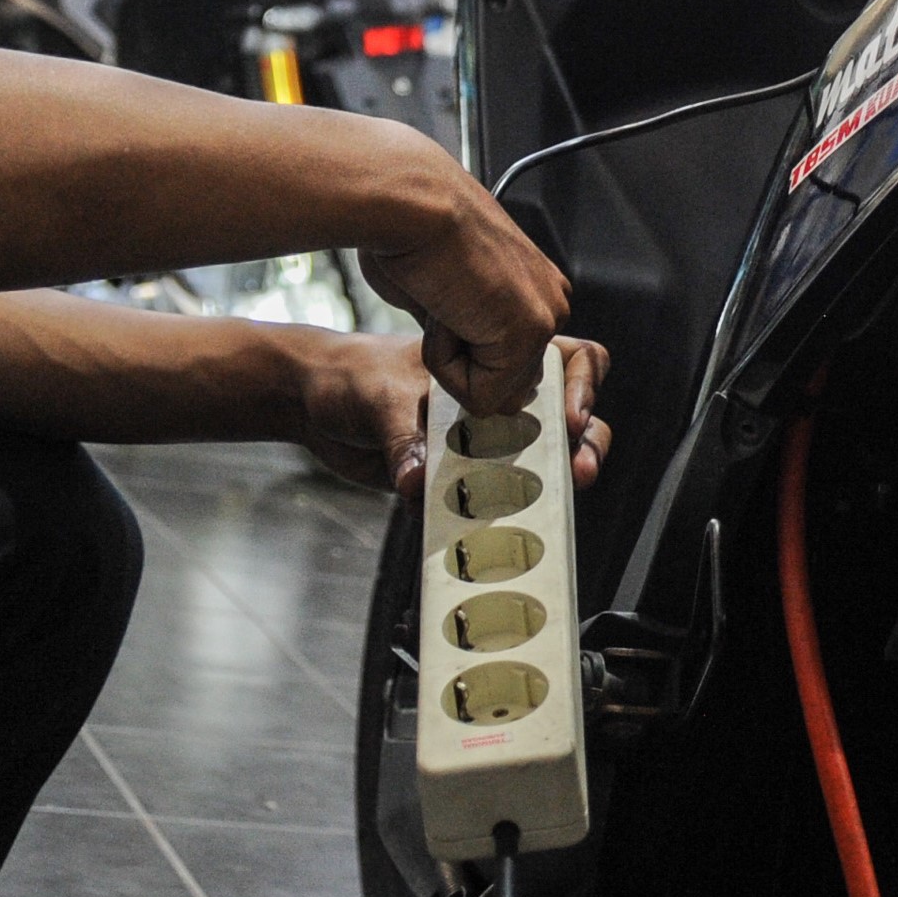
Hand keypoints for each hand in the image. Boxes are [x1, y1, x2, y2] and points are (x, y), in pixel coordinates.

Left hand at [288, 330, 614, 495]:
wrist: (312, 404)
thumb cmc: (350, 376)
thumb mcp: (379, 399)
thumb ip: (403, 439)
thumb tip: (417, 480)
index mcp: (496, 361)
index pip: (568, 362)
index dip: (583, 388)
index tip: (569, 420)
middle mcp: (498, 402)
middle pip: (568, 420)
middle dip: (585, 444)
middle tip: (578, 472)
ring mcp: (483, 442)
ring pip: (540, 464)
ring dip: (552, 486)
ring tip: (551, 510)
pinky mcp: (460, 480)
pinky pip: (493, 502)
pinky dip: (500, 518)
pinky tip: (495, 534)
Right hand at [348, 142, 572, 414]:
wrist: (409, 203)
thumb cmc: (409, 233)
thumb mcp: (442, 295)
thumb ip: (462, 332)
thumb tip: (464, 372)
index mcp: (535, 287)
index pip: (505, 364)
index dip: (459, 352)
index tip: (441, 303)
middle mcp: (551, 300)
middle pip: (503, 383)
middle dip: (459, 361)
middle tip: (440, 302)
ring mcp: (546, 317)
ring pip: (490, 392)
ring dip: (450, 361)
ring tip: (441, 301)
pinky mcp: (529, 334)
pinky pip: (478, 394)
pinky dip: (444, 362)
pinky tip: (444, 307)